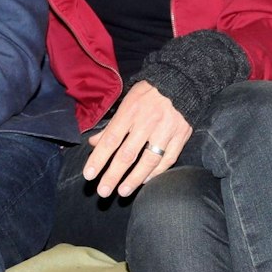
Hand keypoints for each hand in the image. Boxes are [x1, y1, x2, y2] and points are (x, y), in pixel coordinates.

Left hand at [84, 81, 193, 198]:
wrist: (182, 80)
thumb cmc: (149, 92)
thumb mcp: (127, 100)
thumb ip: (111, 124)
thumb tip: (93, 143)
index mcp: (130, 111)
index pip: (111, 139)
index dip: (98, 158)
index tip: (89, 175)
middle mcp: (147, 122)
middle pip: (127, 154)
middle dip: (113, 175)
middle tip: (103, 191)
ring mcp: (166, 130)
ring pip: (148, 160)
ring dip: (134, 179)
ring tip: (123, 192)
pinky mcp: (181, 135)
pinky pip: (168, 159)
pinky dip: (157, 172)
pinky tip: (146, 181)